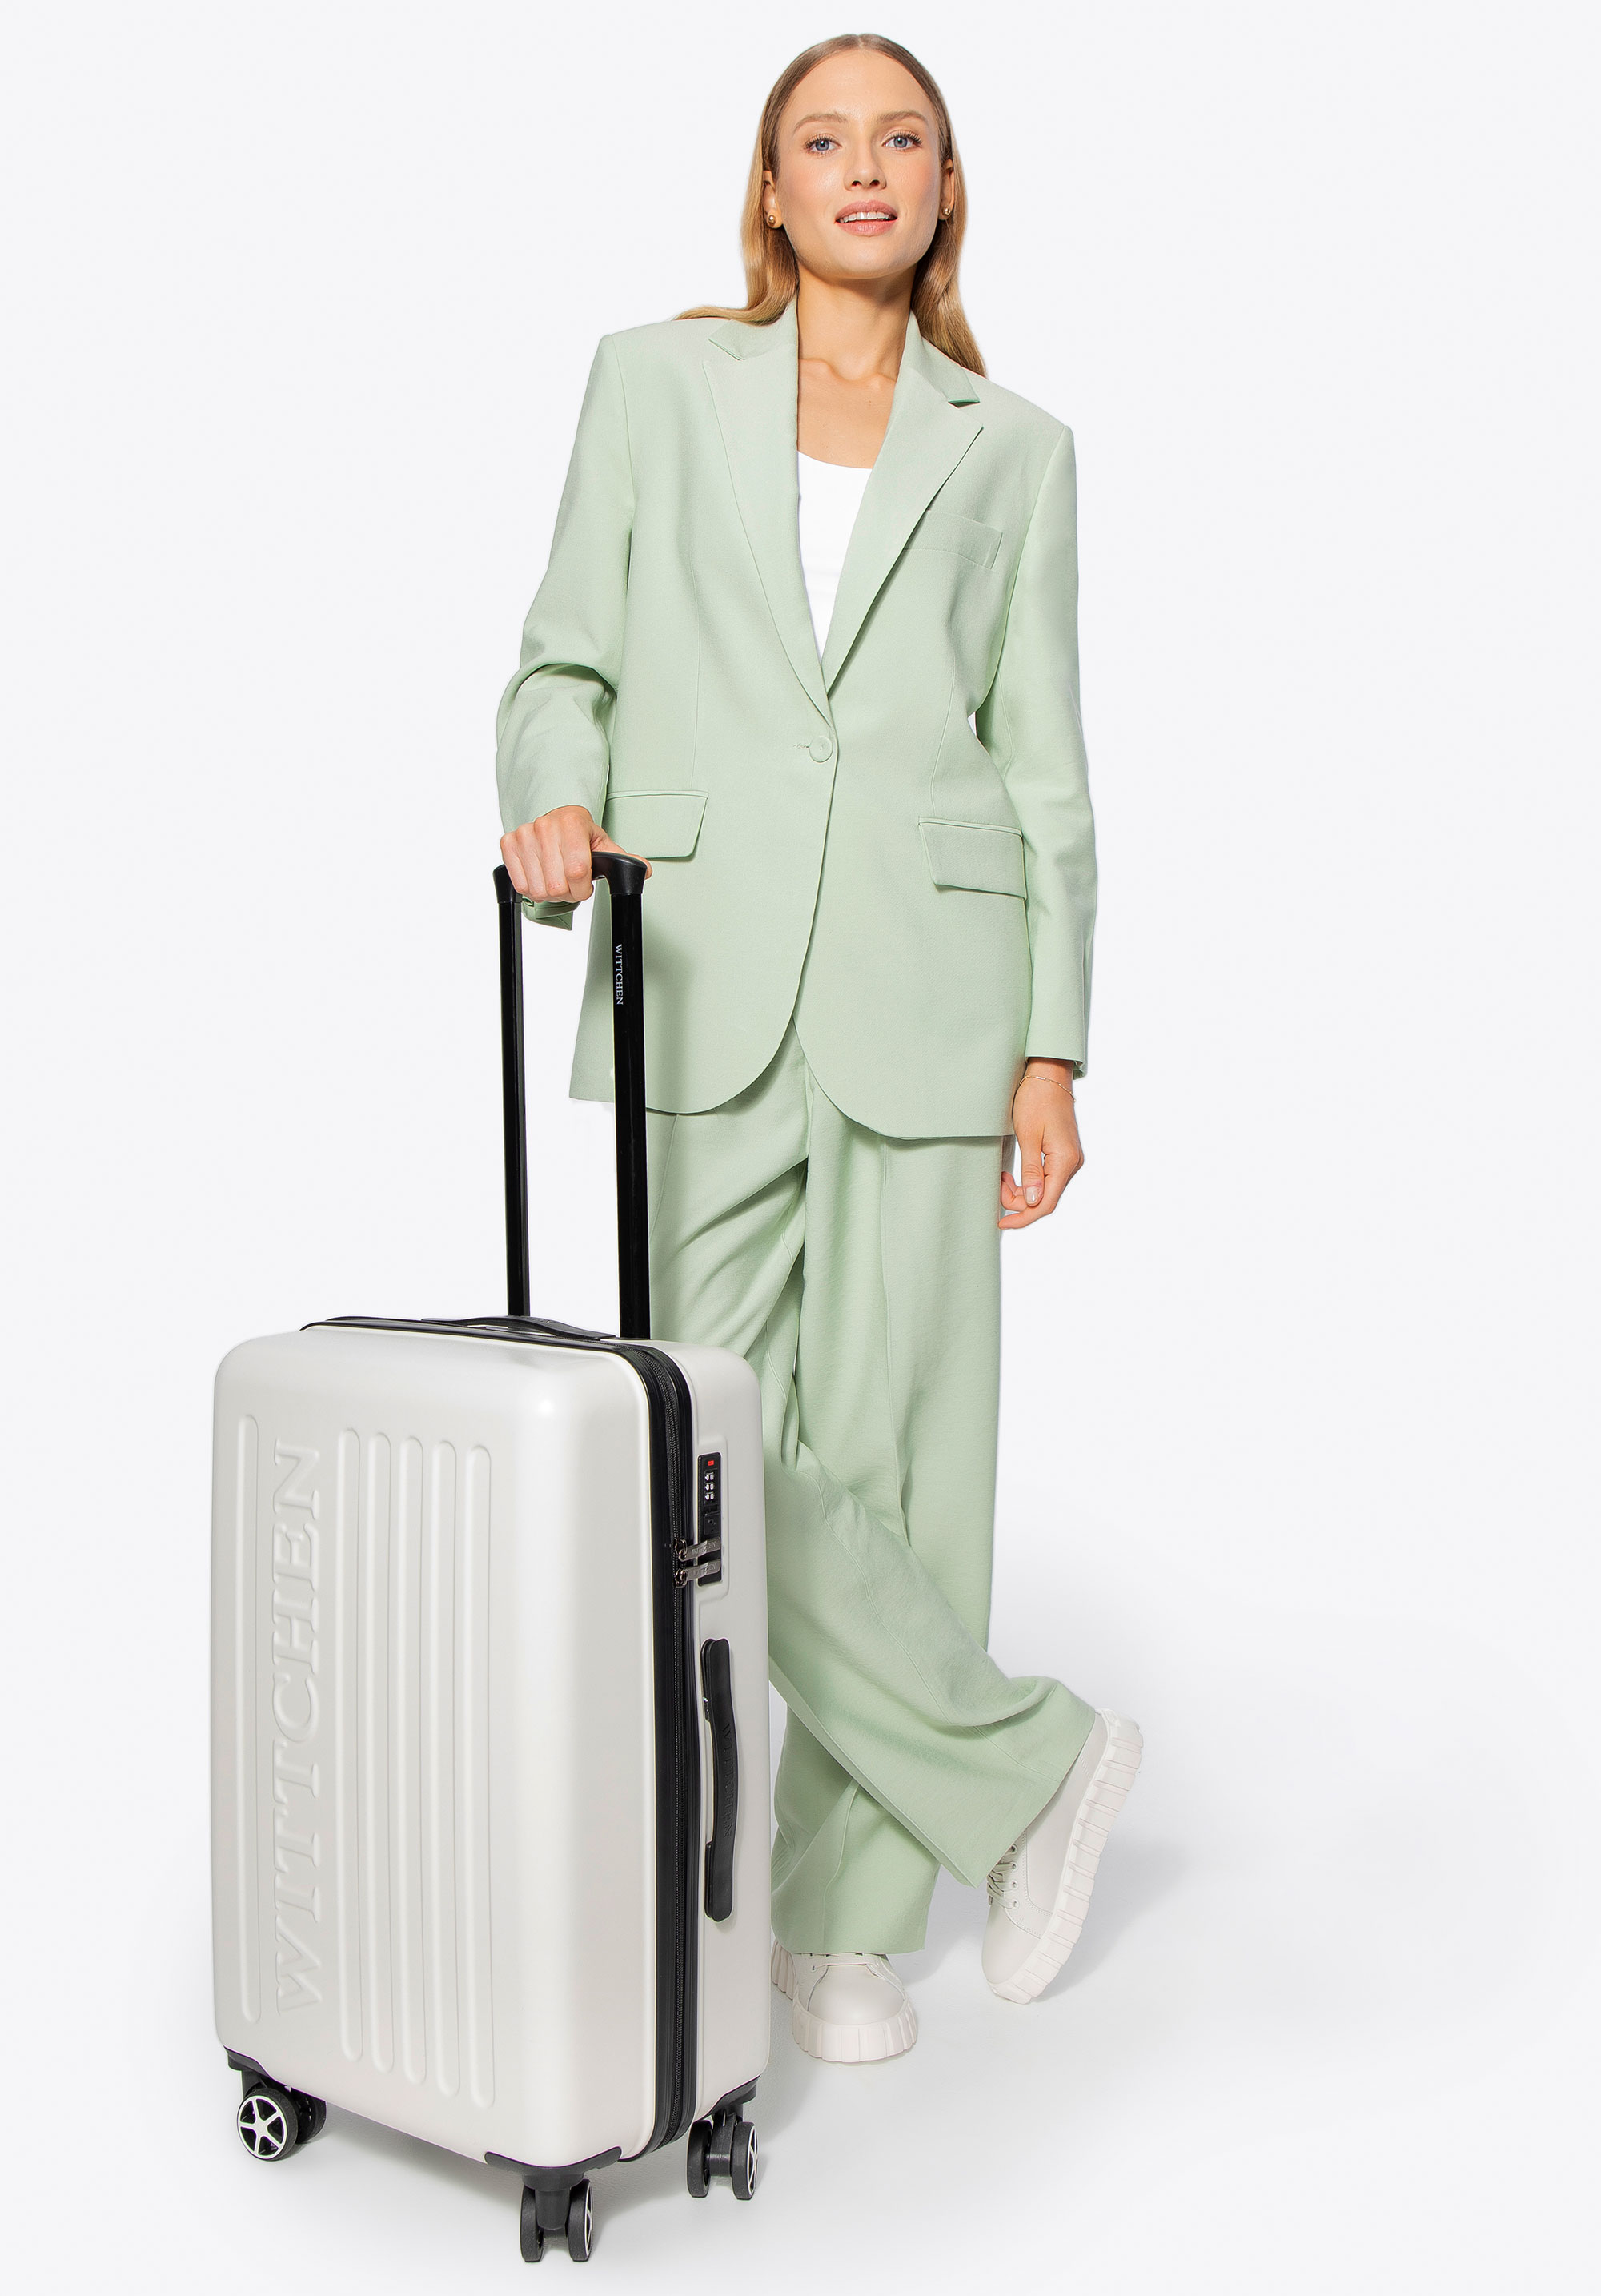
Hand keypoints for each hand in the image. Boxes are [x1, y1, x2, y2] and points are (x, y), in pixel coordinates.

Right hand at [499, 805, 651, 904]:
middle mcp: (545, 825)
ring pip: (538, 890)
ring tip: (557, 878)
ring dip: (550, 893)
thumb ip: (622, 859)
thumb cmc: (579, 834)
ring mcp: (524, 834)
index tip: (585, 885)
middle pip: (557, 885)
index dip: (583, 888)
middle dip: (568, 893)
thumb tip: (642, 870)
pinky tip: (542, 876)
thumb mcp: (602, 844)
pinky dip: (532, 888)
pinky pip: (520, 885)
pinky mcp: (508, 843)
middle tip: (571, 883)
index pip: (577, 871)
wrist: (557, 820)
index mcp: (572, 822)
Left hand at [999, 1059, 1083, 1228]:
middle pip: (1045, 1199)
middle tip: (997, 1184)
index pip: (1046, 1203)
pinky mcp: (1063, 1154)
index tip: (1001, 1223)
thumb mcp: (1027, 1136)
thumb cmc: (1036, 1100)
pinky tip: (1012, 1175)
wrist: (1048, 1075)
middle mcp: (1072, 1163)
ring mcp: (1069, 1159)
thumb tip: (1031, 1202)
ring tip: (1002, 1176)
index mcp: (1065, 1161)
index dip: (1023, 1217)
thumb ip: (1030, 1172)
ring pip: (1045, 1190)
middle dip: (1017, 1201)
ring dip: (1021, 1191)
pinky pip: (1046, 1178)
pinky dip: (1028, 1182)